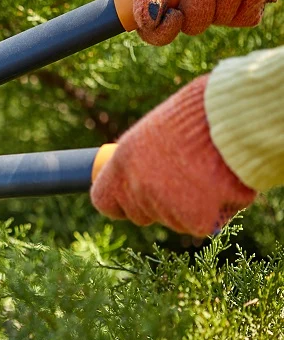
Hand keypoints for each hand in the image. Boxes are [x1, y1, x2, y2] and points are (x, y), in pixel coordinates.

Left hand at [91, 76, 255, 236]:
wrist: (234, 118)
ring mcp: (163, 206)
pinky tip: (222, 185)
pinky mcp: (194, 219)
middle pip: (140, 214)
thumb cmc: (201, 114)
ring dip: (190, 206)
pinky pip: (202, 224)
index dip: (120, 202)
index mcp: (123, 162)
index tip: (132, 196)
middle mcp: (137, 187)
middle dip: (159, 203)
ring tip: (209, 172)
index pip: (104, 201)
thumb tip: (142, 172)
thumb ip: (143, 157)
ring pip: (173, 221)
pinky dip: (215, 211)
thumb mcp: (157, 129)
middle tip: (184, 178)